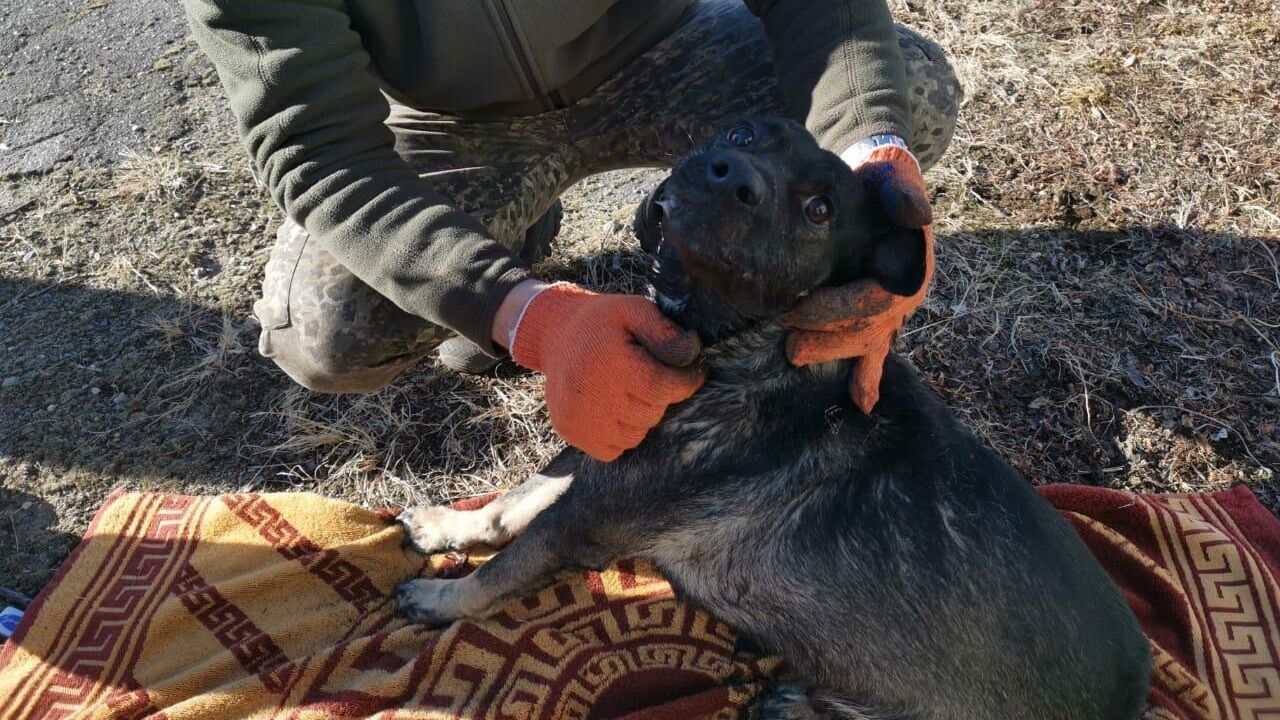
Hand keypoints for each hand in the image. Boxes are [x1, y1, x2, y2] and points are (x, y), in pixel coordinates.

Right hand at [509, 284, 705, 460]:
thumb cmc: (602, 321)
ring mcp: (578, 417)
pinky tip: (613, 409)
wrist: (555, 333)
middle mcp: (592, 395)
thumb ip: (665, 331)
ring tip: (629, 393)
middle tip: (650, 378)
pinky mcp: (568, 431)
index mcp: (611, 363)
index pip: (662, 388)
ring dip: (640, 418)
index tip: (693, 373)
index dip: (685, 383)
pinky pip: (612, 450)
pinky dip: (619, 434)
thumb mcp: (634, 310)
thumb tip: (692, 353)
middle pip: (650, 415)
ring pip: (634, 436)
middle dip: (659, 398)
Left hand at [781, 144, 934, 414]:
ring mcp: (892, 308)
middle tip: (790, 348)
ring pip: (868, 343)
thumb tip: (917, 213)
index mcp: (910, 270)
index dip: (836, 309)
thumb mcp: (893, 180)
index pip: (872, 301)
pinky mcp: (876, 312)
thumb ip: (903, 195)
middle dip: (829, 341)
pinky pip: (877, 349)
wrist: (882, 183)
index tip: (797, 310)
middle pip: (867, 330)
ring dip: (835, 354)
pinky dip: (870, 377)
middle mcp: (904, 296)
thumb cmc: (884, 183)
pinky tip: (862, 403)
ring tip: (797, 357)